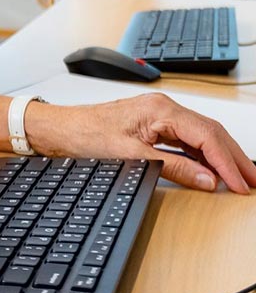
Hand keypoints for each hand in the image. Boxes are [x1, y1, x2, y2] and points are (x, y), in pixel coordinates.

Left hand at [25, 95, 255, 192]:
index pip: (207, 136)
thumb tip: (206, 179)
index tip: (240, 183)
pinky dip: (203, 156)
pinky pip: (187, 140)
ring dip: (222, 158)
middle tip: (253, 181)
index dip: (227, 162)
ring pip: (202, 136)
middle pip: (211, 133)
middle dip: (234, 158)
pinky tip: (212, 170)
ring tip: (240, 178)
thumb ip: (172, 168)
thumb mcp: (130, 156)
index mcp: (161, 109)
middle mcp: (164, 108)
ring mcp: (160, 116)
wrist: (57, 129)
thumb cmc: (84, 135)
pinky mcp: (153, 126)